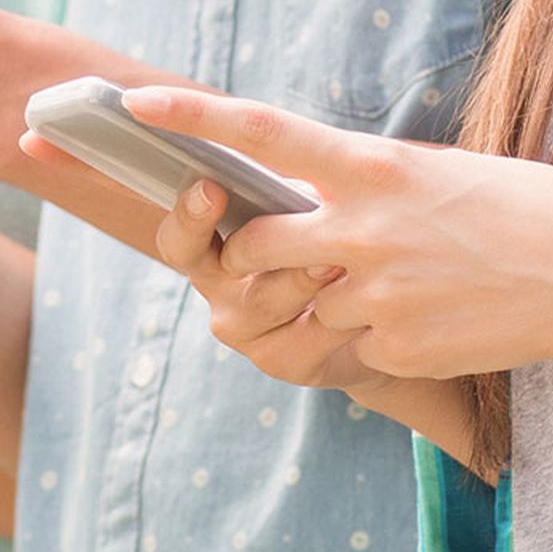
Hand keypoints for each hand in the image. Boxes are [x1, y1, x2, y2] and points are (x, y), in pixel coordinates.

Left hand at [119, 88, 552, 382]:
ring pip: (301, 308)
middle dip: (250, 256)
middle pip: (254, 247)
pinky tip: (432, 322)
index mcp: (376, 168)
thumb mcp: (449, 174)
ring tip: (397, 291)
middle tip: (278, 256)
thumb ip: (380, 184)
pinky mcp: (395, 348)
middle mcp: (363, 229)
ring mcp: (375, 294)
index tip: (133, 104)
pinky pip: (349, 350)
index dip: (192, 117)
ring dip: (323, 304)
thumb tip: (337, 194)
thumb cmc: (535, 209)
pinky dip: (372, 340)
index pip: (262, 133)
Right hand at [146, 174, 385, 398]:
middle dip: (257, 244)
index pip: (180, 238)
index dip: (188, 214)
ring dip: (308, 275)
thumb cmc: (329, 243)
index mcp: (211, 250)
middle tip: (290, 228)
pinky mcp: (290, 364)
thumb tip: (298, 188)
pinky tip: (372, 293)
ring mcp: (251, 334)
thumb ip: (289, 201)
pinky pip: (313, 334)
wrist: (371, 318)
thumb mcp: (305, 212)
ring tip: (342, 257)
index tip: (211, 187)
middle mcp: (221, 294)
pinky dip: (344, 309)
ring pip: (270, 300)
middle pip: (219, 272)